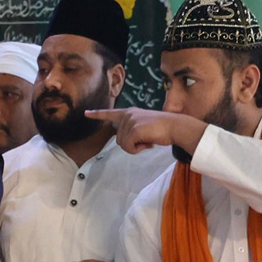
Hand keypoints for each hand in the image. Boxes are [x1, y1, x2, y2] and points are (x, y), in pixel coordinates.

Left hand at [85, 107, 206, 155]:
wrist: (176, 127)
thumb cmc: (162, 129)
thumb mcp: (143, 126)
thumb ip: (131, 129)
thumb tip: (124, 140)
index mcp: (129, 112)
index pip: (110, 114)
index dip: (97, 114)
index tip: (86, 113)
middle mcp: (127, 115)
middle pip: (118, 139)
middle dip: (132, 144)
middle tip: (146, 138)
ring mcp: (130, 121)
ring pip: (123, 144)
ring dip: (135, 147)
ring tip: (148, 138)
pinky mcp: (134, 129)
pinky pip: (128, 147)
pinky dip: (138, 149)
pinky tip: (148, 142)